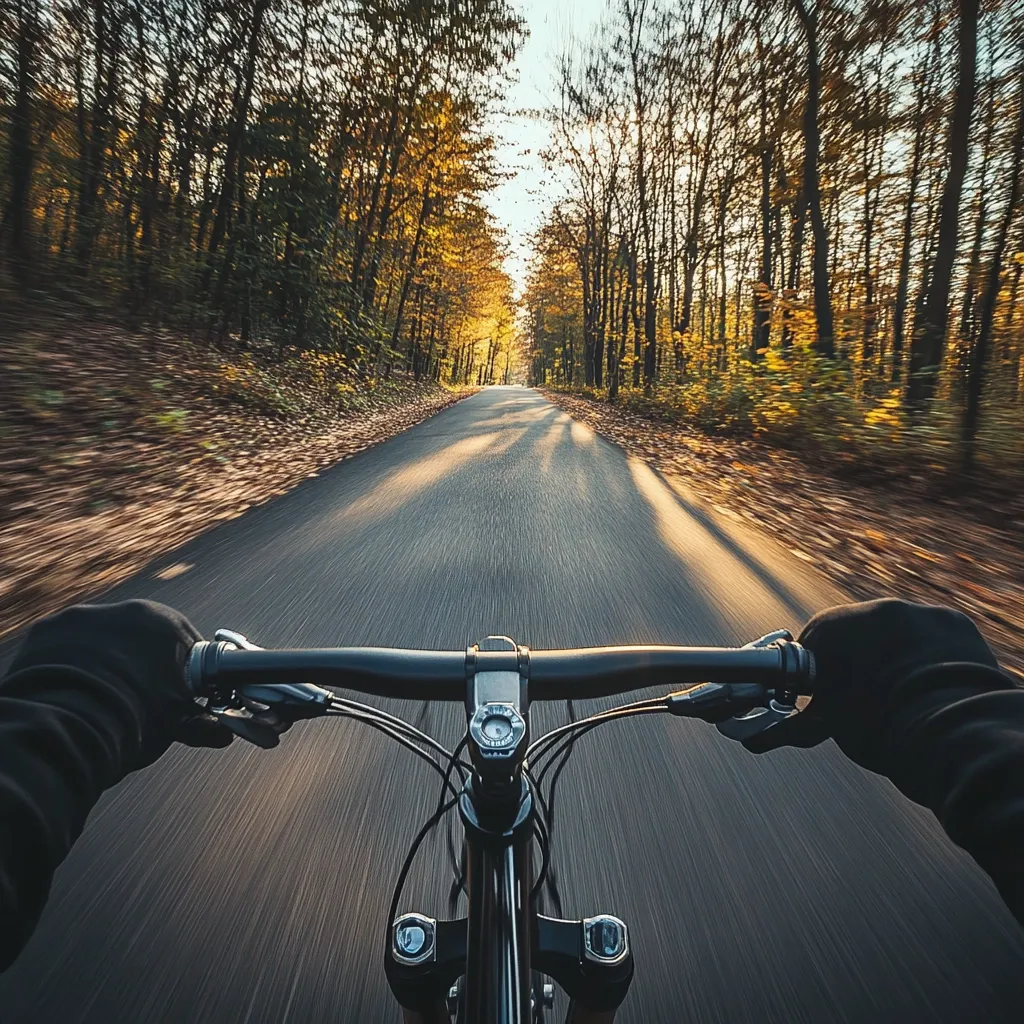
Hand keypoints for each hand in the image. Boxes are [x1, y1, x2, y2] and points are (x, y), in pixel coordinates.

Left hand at [5, 601, 283, 766]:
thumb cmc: (132, 721)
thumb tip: (222, 734)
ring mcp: (85, 616)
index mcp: (168, 625)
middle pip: (143, 637)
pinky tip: (71, 691)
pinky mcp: (49, 629)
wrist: (67, 729)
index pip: (186, 643)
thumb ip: (202, 724)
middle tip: (137, 697)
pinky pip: (65, 644)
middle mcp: (128, 610)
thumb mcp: (176, 724)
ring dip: (105, 660)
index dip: (184, 670)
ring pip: (103, 639)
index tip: (177, 692)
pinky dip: (68, 663)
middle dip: (142, 662)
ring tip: (100, 697)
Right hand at [742, 598, 1006, 771]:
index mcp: (837, 625)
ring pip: (898, 632)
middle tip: (864, 696)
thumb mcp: (833, 725)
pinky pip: (935, 637)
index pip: (816, 637)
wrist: (954, 734)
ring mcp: (919, 612)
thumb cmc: (881, 728)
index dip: (817, 666)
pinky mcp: (954, 623)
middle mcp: (876, 608)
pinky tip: (932, 686)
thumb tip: (756, 742)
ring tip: (902, 695)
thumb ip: (797, 724)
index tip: (823, 689)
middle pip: (859, 631)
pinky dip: (931, 657)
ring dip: (895, 656)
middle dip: (859, 660)